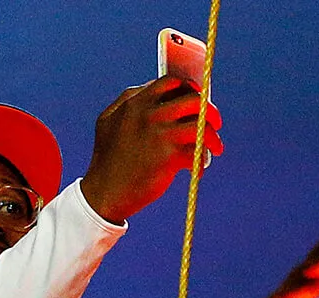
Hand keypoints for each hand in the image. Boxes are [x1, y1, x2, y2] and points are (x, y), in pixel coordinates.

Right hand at [80, 76, 224, 223]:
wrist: (103, 195)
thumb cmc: (107, 161)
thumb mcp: (107, 122)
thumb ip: (127, 102)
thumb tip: (153, 89)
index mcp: (134, 103)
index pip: (170, 83)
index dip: (188, 89)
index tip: (196, 101)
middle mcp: (148, 114)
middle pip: (193, 100)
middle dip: (209, 110)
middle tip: (215, 122)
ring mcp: (160, 134)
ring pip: (201, 124)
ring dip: (212, 136)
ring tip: (215, 147)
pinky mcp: (169, 156)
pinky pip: (197, 152)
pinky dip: (201, 161)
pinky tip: (198, 169)